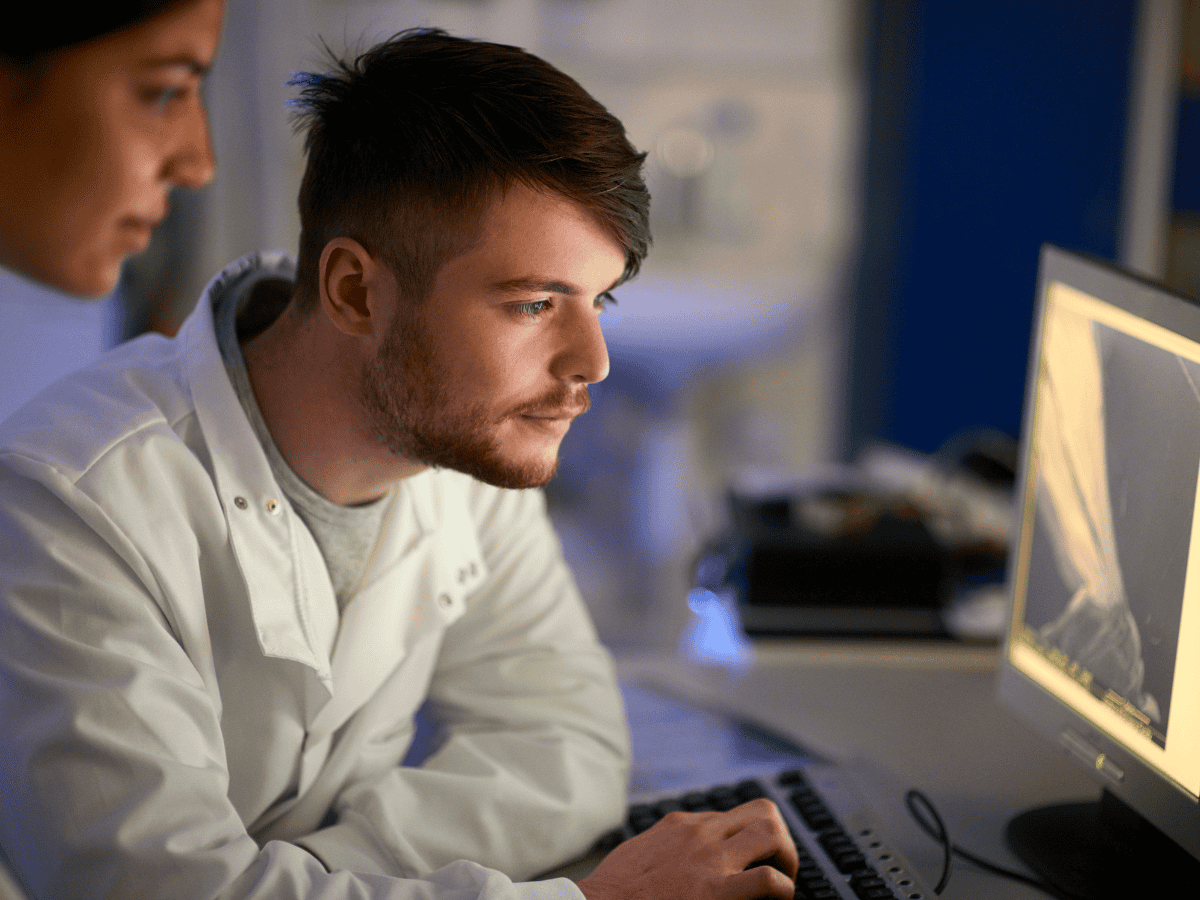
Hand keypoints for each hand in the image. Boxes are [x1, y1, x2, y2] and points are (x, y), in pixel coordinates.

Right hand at [576, 798, 796, 899]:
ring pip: (772, 831)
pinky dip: (782, 891)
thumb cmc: (614, 891)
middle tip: (777, 869)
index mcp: (682, 825)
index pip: (733, 816)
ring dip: (786, 858)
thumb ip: (668, 846)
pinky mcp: (716, 891)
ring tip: (782, 883)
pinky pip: (768, 881)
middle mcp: (701, 833)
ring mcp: (710, 858)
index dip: (749, 842)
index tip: (750, 863)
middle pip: (763, 811)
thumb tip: (683, 857)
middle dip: (778, 839)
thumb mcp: (643, 851)